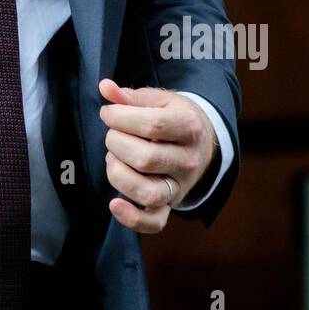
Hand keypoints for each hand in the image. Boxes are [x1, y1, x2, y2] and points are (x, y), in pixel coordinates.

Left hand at [98, 78, 217, 232]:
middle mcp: (188, 160)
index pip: (150, 125)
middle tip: (113, 135)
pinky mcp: (171, 205)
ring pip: (147, 192)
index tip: (108, 114)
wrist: (203, 143)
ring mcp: (180, 186)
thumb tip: (105, 87)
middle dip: (116, 143)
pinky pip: (154, 222)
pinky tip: (114, 203)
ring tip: (114, 159)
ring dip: (118, 174)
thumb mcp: (159, 101)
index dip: (120, 118)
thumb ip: (131, 96)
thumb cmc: (174, 117)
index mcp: (188, 127)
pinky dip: (131, 219)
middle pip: (145, 158)